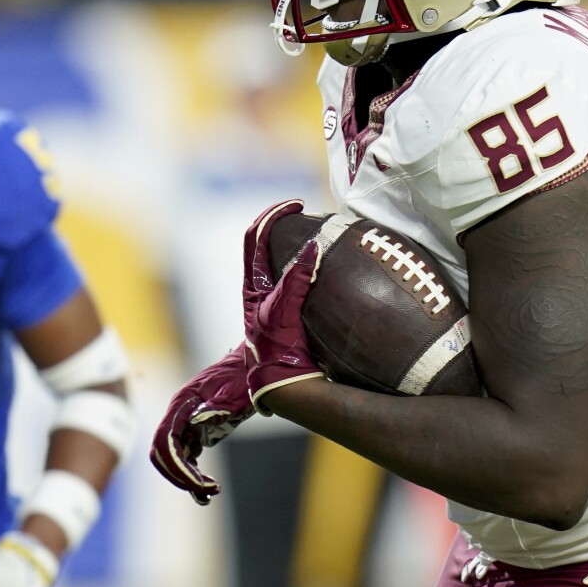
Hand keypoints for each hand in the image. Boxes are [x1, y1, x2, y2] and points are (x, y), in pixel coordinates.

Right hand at [149, 343, 252, 504]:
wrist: (253, 366)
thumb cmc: (243, 378)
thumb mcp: (232, 393)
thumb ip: (213, 408)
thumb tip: (194, 423)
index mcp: (182, 404)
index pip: (165, 441)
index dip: (175, 465)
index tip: (196, 483)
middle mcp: (178, 415)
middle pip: (164, 453)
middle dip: (181, 475)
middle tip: (207, 490)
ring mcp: (186, 424)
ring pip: (175, 457)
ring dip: (186, 478)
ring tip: (209, 492)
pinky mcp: (196, 431)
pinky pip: (187, 457)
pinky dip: (193, 473)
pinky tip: (208, 487)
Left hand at [241, 199, 324, 412]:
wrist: (282, 382)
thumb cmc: (276, 346)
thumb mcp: (283, 309)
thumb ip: (296, 278)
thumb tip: (313, 246)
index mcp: (252, 284)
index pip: (255, 236)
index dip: (272, 215)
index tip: (296, 204)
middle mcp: (262, 289)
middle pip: (267, 245)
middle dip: (285, 226)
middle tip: (308, 215)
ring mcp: (276, 300)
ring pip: (284, 262)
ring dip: (299, 246)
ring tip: (322, 235)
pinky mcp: (292, 311)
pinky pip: (302, 280)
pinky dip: (314, 268)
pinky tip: (334, 267)